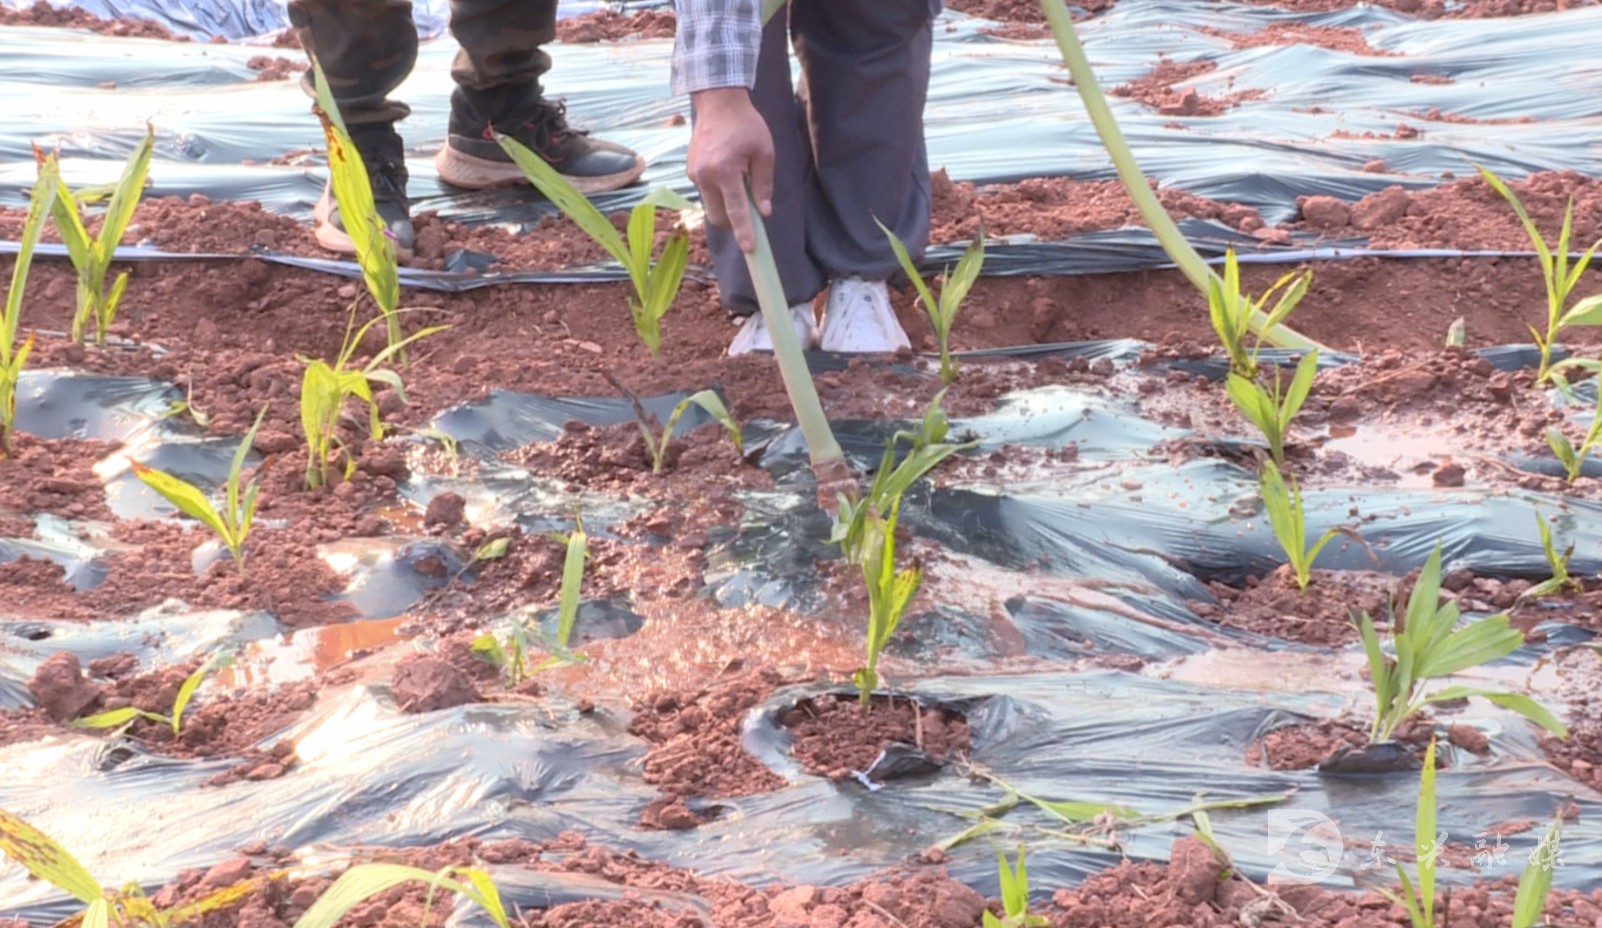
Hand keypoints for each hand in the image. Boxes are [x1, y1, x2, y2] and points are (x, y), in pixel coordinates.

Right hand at [687, 87, 773, 252]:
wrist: (718, 103)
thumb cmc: (746, 125)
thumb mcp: (764, 152)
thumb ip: (763, 184)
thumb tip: (764, 212)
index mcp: (725, 170)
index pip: (736, 210)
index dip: (744, 232)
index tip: (750, 249)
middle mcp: (705, 176)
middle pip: (718, 216)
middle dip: (733, 222)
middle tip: (750, 213)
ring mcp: (694, 174)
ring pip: (711, 207)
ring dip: (726, 206)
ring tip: (739, 182)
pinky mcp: (691, 171)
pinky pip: (706, 193)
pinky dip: (718, 193)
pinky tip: (728, 174)